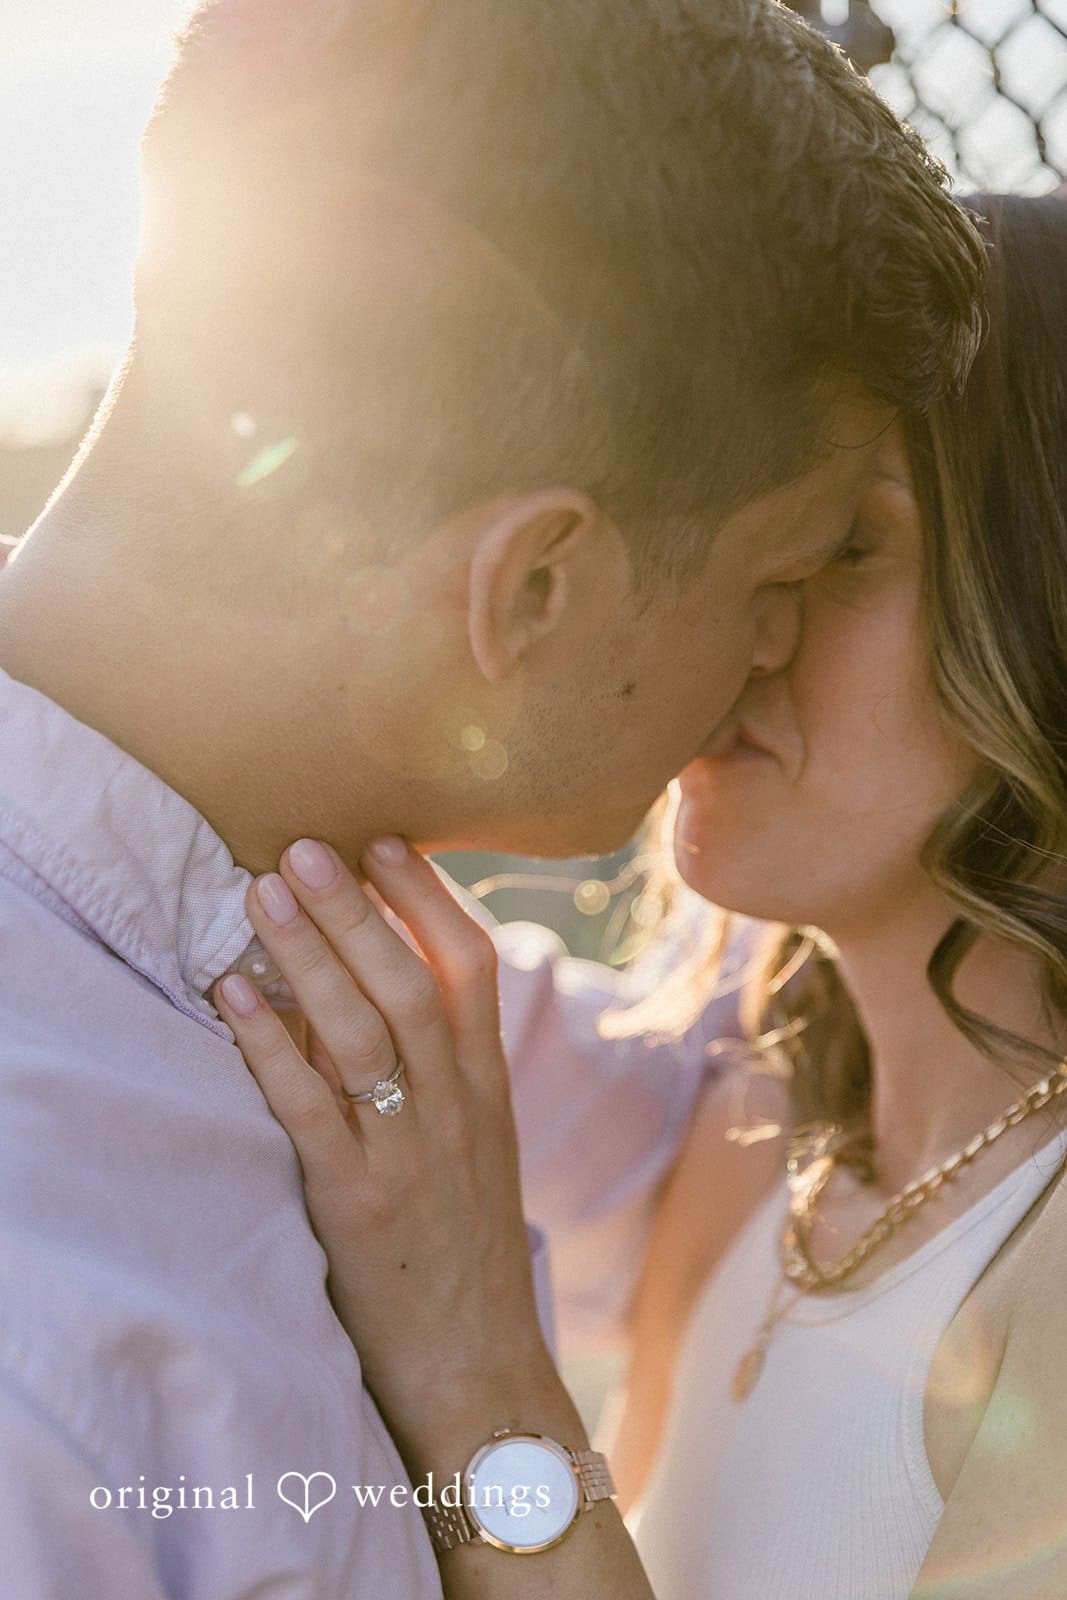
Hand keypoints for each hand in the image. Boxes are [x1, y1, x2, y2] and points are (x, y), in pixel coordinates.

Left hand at [212, 836, 570, 1475]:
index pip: (470, 969)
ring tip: (264, 893)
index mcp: (489, 1088)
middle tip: (304, 847)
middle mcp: (457, 1108)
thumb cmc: (465, 1252)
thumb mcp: (477, 1149)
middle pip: (410, 984)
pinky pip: (311, 1107)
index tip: (383, 842)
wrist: (479, 1368)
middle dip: (357, 909)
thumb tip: (381, 989)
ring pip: (364, 1031)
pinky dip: (271, 1045)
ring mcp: (409, 1153)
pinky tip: (235, 994)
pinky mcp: (357, 1203)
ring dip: (312, 954)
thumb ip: (445, 1073)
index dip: (427, 899)